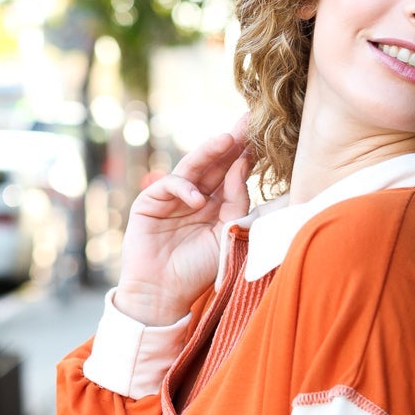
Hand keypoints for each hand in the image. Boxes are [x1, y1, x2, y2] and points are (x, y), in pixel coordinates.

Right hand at [115, 115, 253, 326]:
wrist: (164, 294)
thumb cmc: (198, 270)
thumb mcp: (227, 233)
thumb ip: (237, 202)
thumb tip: (243, 166)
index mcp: (217, 203)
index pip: (233, 172)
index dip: (246, 154)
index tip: (264, 136)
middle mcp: (196, 195)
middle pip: (215, 162)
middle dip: (231, 142)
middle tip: (247, 120)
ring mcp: (172, 197)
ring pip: (193, 166)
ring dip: (209, 152)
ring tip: (227, 139)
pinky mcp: (150, 202)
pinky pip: (170, 186)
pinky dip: (185, 189)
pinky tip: (198, 200)